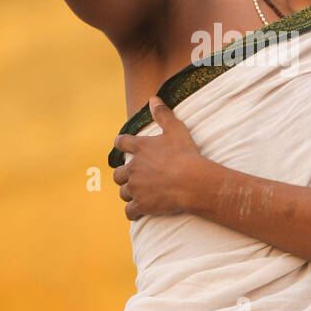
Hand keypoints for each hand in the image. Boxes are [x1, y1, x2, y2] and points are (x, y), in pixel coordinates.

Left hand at [112, 96, 205, 219]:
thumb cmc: (185, 154)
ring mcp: (136, 188)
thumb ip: (162, 114)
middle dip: (124, 175)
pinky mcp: (142, 205)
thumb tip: (153, 98)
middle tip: (134, 176)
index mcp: (140, 149)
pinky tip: (139, 211)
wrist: (192, 181)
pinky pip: (130, 211)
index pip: (121, 143)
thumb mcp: (176, 129)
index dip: (121, 144)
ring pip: (123, 192)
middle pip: (118, 173)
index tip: (123, 146)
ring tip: (139, 193)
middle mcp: (133, 168)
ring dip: (129, 193)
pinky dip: (133, 212)